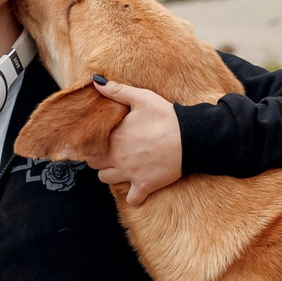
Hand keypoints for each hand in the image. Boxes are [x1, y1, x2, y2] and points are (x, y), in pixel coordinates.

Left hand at [87, 78, 182, 205]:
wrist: (191, 138)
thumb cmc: (166, 117)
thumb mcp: (142, 97)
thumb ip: (116, 90)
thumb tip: (94, 81)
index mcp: (114, 137)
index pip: (90, 145)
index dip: (94, 143)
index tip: (103, 140)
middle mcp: (118, 157)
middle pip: (95, 165)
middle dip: (100, 160)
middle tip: (111, 153)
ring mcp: (130, 173)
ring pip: (107, 180)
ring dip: (112, 175)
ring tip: (122, 166)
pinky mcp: (145, 185)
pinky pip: (132, 199)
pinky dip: (133, 196)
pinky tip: (138, 187)